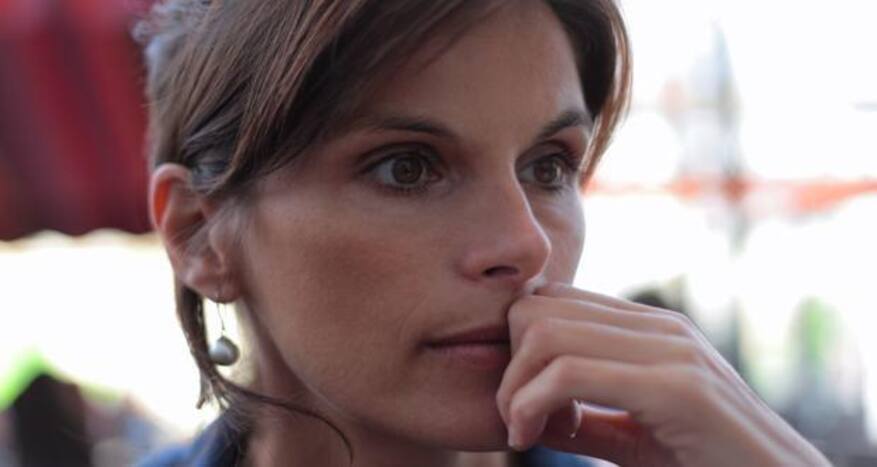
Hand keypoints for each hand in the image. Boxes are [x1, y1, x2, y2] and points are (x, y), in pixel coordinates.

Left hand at [495, 283, 830, 465]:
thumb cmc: (706, 465)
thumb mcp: (634, 437)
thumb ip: (587, 418)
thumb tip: (528, 408)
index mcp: (651, 330)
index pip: (554, 299)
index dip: (517, 345)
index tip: (519, 401)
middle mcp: (660, 327)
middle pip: (539, 308)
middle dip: (509, 366)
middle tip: (514, 419)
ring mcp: (671, 351)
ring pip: (546, 334)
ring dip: (514, 390)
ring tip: (522, 431)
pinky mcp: (676, 387)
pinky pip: (570, 374)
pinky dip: (530, 405)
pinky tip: (531, 438)